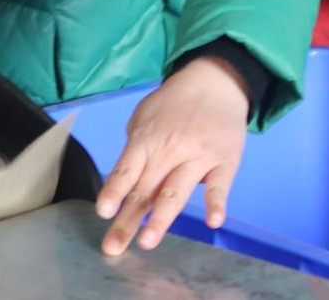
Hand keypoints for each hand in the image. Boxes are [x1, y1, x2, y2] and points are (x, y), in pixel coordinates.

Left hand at [95, 57, 248, 255]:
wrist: (215, 81)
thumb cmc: (173, 103)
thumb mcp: (144, 117)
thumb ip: (134, 149)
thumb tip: (122, 182)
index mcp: (147, 138)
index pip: (126, 170)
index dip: (114, 192)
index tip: (103, 213)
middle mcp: (170, 149)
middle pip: (146, 190)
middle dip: (128, 220)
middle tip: (113, 247)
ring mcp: (198, 156)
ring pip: (176, 192)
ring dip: (161, 219)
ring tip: (146, 242)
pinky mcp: (224, 162)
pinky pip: (219, 185)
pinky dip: (216, 203)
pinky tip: (212, 222)